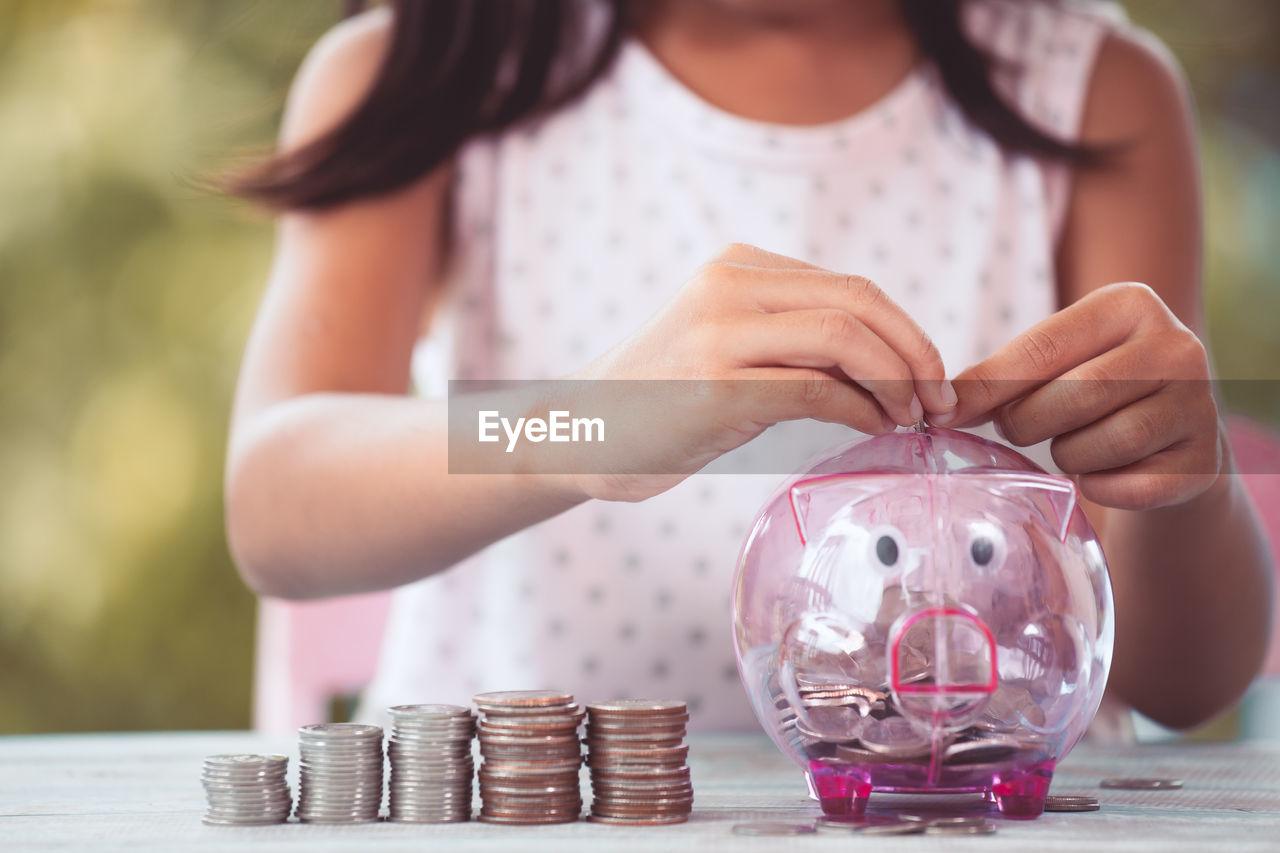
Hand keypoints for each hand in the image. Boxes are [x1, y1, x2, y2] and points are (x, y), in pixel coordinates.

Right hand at [562, 243, 956, 500]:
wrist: (577, 431)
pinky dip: (861, 411)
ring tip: (912, 417)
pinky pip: (816, 391)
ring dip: (896, 382)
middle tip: (940, 399)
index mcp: (736, 267)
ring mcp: (719, 333)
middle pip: (859, 303)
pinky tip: (874, 430)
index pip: (849, 287)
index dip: (905, 331)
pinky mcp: (716, 386)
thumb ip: (790, 339)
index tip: (930, 374)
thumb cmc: (657, 399)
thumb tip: (886, 368)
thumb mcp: (724, 344)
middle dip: (915, 353)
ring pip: (844, 339)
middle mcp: (728, 286)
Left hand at [934, 282, 1221, 510]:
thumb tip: (944, 402)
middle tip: (1016, 429)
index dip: (988, 385)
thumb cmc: (1095, 390)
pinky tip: (1103, 472)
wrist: (1173, 439)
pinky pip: (1126, 486)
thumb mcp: (1057, 362)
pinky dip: (1100, 487)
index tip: (944, 411)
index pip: (1044, 348)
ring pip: (1100, 444)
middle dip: (1025, 423)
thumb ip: (1003, 374)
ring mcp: (1198, 405)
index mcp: (1131, 304)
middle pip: (1073, 396)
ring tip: (1071, 444)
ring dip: (1066, 455)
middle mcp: (1176, 346)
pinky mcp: (1204, 461)